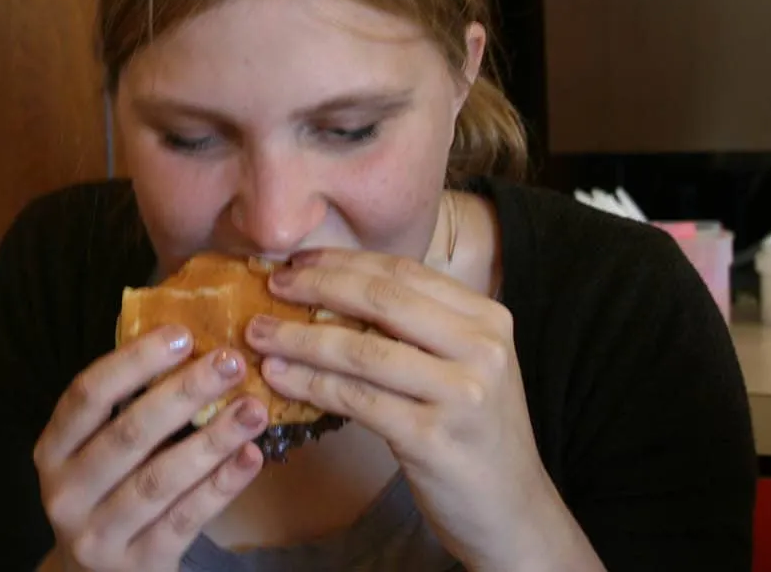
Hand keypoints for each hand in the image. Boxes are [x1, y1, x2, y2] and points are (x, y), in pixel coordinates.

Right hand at [33, 325, 268, 571]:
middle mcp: (66, 493)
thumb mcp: (97, 452)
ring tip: (253, 409)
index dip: (134, 361)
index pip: (87, 395)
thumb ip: (129, 408)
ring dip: (213, 440)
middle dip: (184, 394)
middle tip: (230, 363)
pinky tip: (251, 456)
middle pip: (128, 434)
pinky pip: (185, 519)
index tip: (182, 334)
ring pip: (160, 479)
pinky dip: (221, 486)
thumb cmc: (108, 493)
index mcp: (52, 450)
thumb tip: (193, 346)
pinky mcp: (138, 566)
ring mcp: (99, 535)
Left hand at [246, 249, 603, 571]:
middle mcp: (482, 348)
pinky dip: (310, 384)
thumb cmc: (472, 431)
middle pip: (382, 300)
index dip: (343, 261)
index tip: (297, 259)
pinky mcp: (433, 437)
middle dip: (317, 287)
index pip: (404, 272)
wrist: (511, 510)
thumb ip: (417, 327)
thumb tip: (331, 289)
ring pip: (362, 350)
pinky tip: (279, 377)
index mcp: (488, 317)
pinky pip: (356, 400)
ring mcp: (462, 393)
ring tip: (259, 333)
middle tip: (271, 284)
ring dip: (301, 338)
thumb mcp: (462, 365)